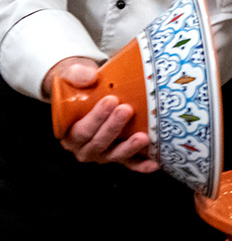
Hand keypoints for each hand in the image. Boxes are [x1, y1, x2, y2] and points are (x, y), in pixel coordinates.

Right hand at [46, 58, 158, 173]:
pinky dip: (141, 165)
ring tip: (142, 137)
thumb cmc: (80, 86)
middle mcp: (84, 148)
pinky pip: (130, 163)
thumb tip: (89, 77)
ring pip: (114, 155)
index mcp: (68, 132)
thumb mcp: (73, 75)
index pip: (81, 131)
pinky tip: (154, 163)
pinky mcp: (120, 155)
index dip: (95, 118)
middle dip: (113, 128)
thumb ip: (77, 74)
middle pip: (98, 143)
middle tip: (127, 110)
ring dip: (128, 147)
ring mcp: (103, 153)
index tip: (110, 100)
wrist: (89, 93)